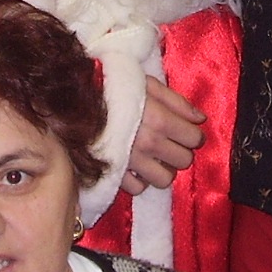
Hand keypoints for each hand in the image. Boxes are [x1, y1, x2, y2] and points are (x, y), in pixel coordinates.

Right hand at [120, 76, 205, 194]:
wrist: (72, 97)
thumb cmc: (112, 85)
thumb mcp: (146, 83)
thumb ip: (176, 101)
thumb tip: (200, 119)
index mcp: (159, 119)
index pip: (193, 138)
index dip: (193, 134)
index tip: (185, 130)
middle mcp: (148, 143)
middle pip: (183, 161)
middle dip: (180, 151)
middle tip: (169, 142)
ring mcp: (131, 161)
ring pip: (164, 180)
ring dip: (163, 168)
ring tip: (154, 156)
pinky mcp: (114, 173)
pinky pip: (138, 188)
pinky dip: (140, 179)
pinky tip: (136, 166)